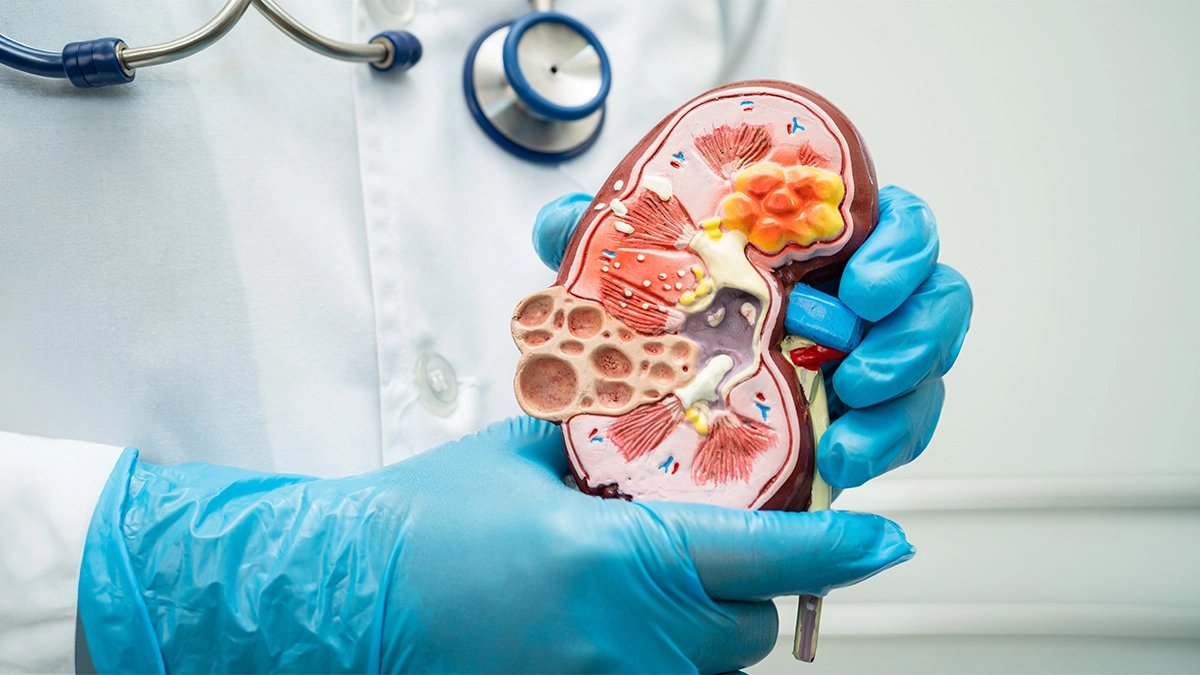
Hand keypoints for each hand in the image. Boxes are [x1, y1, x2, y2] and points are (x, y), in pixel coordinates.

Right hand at [79, 418, 911, 673]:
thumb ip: (603, 442)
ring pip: (710, 662)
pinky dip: (668, 648)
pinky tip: (625, 611)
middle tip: (731, 538)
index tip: (883, 536)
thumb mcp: (522, 459)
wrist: (343, 604)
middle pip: (748, 625)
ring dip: (712, 619)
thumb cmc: (420, 527)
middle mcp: (619, 640)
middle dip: (758, 585)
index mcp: (609, 560)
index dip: (835, 549)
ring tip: (665, 571)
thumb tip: (654, 425)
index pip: (760, 556)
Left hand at [533, 186, 972, 490]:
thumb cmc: (656, 326)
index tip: (862, 286)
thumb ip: (600, 240)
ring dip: (904, 399)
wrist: (645, 413)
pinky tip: (842, 460)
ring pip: (926, 368)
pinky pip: (900, 429)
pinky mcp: (857, 421)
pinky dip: (882, 446)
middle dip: (914, 332)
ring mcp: (861, 362)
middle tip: (860, 367)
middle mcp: (850, 302)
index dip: (899, 247)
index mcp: (813, 247)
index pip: (891, 223)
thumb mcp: (625, 279)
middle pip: (933, 296)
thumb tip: (563, 219)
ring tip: (851, 426)